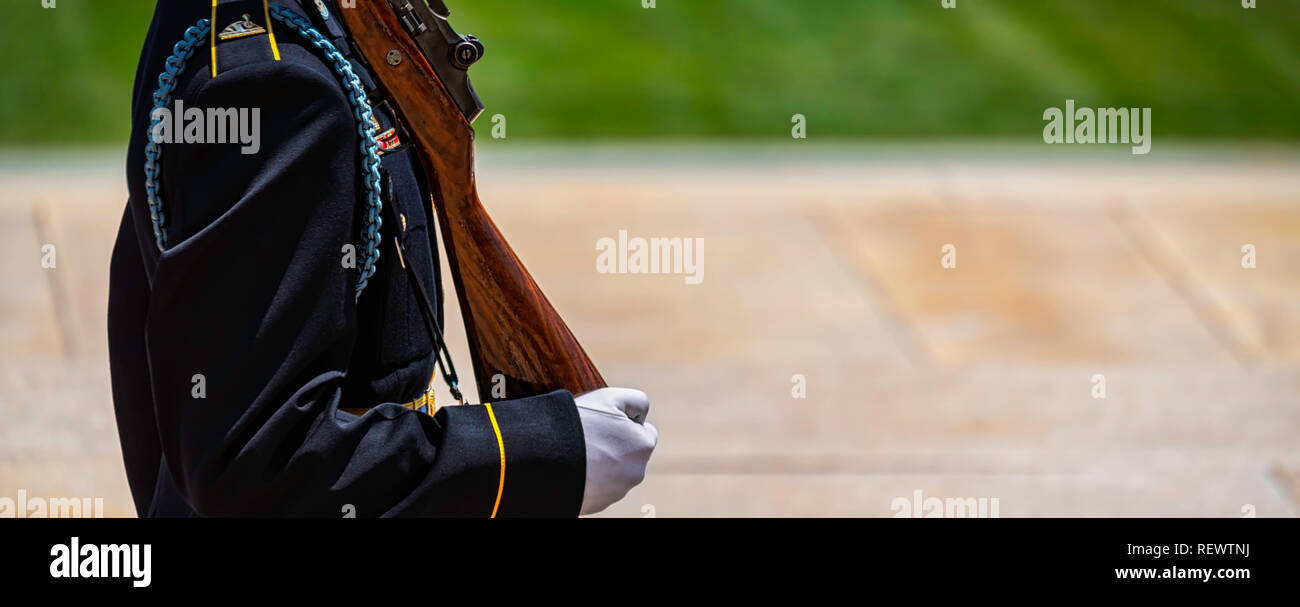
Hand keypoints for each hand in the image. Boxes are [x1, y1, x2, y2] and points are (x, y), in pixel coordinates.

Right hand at [574, 388, 657, 515]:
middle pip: (629, 454)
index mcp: (643, 446)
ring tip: (578, 452)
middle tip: (589, 436)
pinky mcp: (598, 504)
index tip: (606, 422)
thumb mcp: (610, 397)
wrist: (544, 457)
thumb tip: (641, 415)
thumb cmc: (579, 424)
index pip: (645, 433)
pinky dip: (588, 479)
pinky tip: (573, 468)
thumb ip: (636, 400)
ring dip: (601, 463)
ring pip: (613, 472)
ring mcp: (616, 491)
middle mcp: (635, 473)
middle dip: (614, 445)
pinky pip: (597, 487)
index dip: (625, 424)